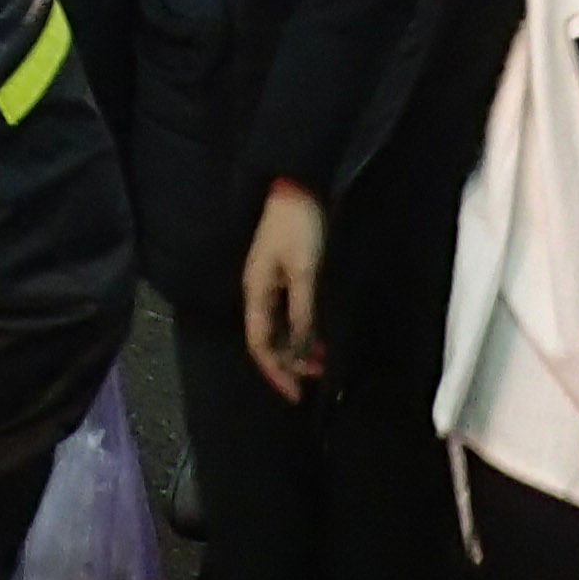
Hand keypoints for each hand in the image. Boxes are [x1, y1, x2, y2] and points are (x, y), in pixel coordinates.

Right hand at [242, 181, 326, 400]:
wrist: (301, 185)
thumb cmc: (300, 228)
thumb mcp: (303, 273)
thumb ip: (301, 314)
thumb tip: (300, 351)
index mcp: (255, 291)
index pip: (260, 344)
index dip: (277, 371)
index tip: (297, 394)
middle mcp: (258, 291)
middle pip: (268, 339)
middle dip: (290, 362)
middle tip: (318, 379)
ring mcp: (271, 282)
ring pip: (280, 327)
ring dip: (298, 347)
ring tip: (323, 362)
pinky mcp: (286, 274)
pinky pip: (289, 313)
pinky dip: (303, 329)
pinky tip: (318, 336)